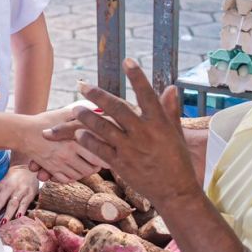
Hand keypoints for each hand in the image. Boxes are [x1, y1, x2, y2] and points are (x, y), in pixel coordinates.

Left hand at [0, 164, 39, 221]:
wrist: (27, 169)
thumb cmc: (11, 181)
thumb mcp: (2, 186)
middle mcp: (9, 188)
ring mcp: (20, 191)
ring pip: (12, 203)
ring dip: (7, 214)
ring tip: (2, 223)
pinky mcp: (30, 193)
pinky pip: (25, 203)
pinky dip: (21, 210)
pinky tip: (18, 217)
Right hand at [15, 111, 104, 183]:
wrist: (22, 132)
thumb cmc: (44, 120)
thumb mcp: (63, 113)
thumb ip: (81, 114)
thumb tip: (98, 109)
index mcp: (73, 141)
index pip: (97, 156)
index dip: (105, 157)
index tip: (109, 153)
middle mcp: (67, 155)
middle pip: (90, 169)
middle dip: (97, 166)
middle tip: (100, 161)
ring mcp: (58, 164)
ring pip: (79, 175)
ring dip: (85, 171)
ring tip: (88, 164)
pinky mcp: (51, 170)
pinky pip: (66, 179)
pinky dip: (72, 176)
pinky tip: (74, 169)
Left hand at [46, 60, 198, 211]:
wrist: (176, 192)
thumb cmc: (177, 161)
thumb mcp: (176, 133)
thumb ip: (171, 110)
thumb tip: (171, 87)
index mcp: (159, 122)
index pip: (147, 94)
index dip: (137, 76)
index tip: (127, 60)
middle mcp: (144, 133)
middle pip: (117, 109)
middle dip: (98, 95)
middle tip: (82, 85)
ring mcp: (131, 149)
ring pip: (103, 128)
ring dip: (86, 117)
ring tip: (74, 109)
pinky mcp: (122, 164)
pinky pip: (100, 150)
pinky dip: (88, 141)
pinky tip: (78, 134)